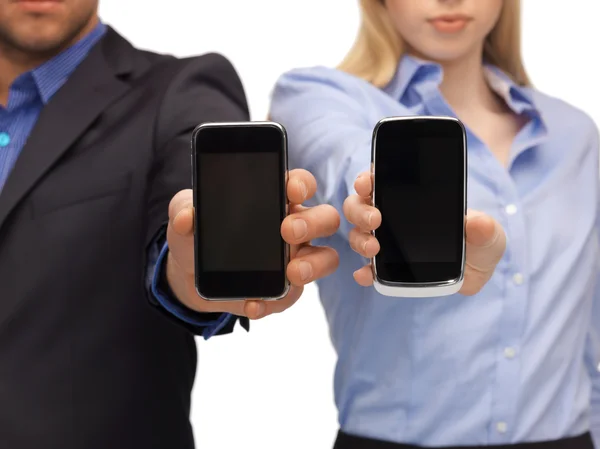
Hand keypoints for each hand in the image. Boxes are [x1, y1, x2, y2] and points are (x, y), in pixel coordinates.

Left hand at [165, 169, 339, 318]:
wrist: (189, 275)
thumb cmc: (197, 234)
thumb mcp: (184, 216)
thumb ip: (184, 209)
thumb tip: (187, 218)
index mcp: (275, 198)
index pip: (300, 184)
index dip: (302, 183)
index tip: (292, 190)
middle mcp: (293, 226)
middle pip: (326, 218)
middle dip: (313, 223)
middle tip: (287, 231)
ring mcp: (294, 259)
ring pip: (325, 258)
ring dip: (314, 265)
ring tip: (292, 272)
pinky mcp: (284, 290)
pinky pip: (292, 296)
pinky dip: (274, 301)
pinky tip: (254, 303)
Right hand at [343, 172, 505, 295]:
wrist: (476, 272)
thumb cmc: (479, 243)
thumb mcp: (489, 233)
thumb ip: (485, 228)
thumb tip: (477, 222)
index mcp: (409, 196)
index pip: (379, 179)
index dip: (367, 178)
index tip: (366, 182)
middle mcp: (390, 216)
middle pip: (359, 205)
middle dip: (361, 210)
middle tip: (375, 219)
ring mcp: (385, 242)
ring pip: (358, 233)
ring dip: (360, 239)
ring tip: (373, 248)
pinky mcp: (386, 269)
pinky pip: (368, 268)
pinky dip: (363, 271)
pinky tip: (364, 275)